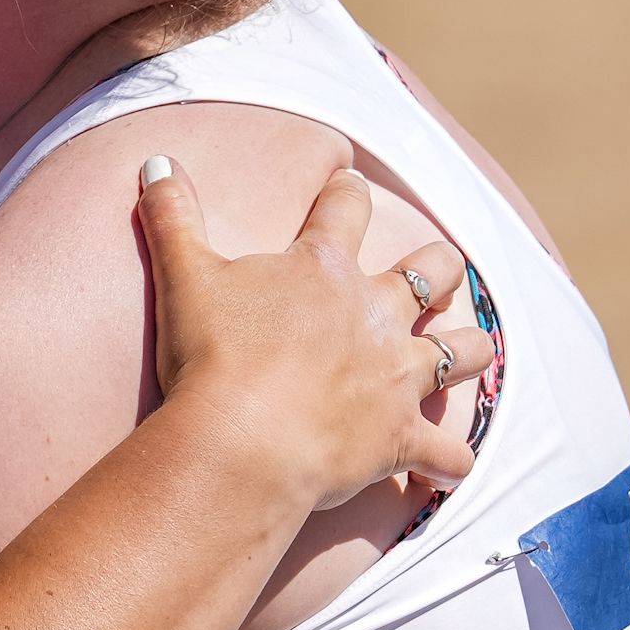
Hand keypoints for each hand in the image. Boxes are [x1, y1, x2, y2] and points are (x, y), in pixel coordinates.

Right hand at [135, 160, 490, 510]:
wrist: (240, 437)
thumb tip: (154, 161)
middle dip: (440, 266)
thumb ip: (173, 216)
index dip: (347, 192)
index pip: (345, 208)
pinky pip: (445, 453)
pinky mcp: (399, 435)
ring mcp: (395, 375)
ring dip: (470, 350)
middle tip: (440, 268)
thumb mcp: (184, 276)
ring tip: (474, 348)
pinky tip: (452, 468)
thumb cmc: (212, 355)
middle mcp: (375, 314)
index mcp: (324, 268)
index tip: (349, 183)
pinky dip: (451, 461)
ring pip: (460, 352)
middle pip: (431, 271)